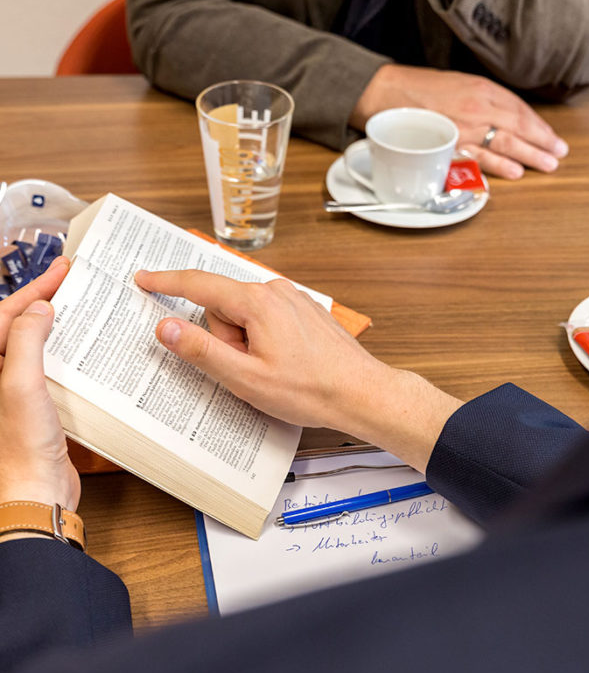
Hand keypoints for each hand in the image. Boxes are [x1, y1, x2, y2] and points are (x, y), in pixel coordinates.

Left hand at [0, 257, 78, 510]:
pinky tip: (84, 346)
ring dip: (55, 323)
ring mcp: (15, 390)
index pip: (5, 314)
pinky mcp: (36, 404)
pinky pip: (49, 366)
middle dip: (42, 300)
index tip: (60, 272)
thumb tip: (39, 308)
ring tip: (78, 305)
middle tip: (70, 280)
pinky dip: (65, 351)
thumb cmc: (20, 446)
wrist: (35, 491)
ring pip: (34, 344)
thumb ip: (26, 341)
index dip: (33, 290)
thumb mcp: (21, 384)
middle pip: (18, 324)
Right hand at [135, 269, 462, 471]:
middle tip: (249, 368)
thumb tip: (166, 326)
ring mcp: (293, 299)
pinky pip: (266, 319)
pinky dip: (264, 339)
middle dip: (225, 339)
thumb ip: (201, 350)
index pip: (199, 285)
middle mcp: (276, 291)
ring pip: (246, 316)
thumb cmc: (309, 390)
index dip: (167, 282)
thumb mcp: (245, 378)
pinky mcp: (304, 311)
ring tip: (272, 370)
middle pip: (224, 307)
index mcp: (258, 302)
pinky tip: (284, 363)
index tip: (143, 279)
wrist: (362, 393)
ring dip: (246, 343)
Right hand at [349, 64, 568, 179]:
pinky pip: (479, 158)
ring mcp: (464, 129)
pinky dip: (499, 166)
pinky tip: (515, 172)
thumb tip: (502, 117)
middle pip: (519, 127)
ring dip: (529, 156)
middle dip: (542, 142)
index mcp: (480, 90)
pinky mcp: (449, 147)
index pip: (519, 109)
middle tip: (559, 155)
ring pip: (505, 144)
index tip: (551, 137)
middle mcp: (477, 109)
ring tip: (547, 165)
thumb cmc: (417, 90)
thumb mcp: (457, 84)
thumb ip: (481, 99)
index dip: (539, 125)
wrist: (385, 96)